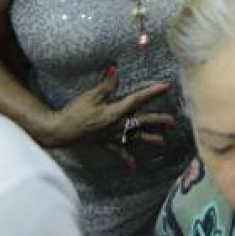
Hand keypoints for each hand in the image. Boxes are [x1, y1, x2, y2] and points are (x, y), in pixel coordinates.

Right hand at [42, 66, 175, 159]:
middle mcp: (117, 125)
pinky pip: (118, 152)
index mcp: (115, 112)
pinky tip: (133, 167)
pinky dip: (126, 158)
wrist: (61, 131)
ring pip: (134, 137)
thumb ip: (106, 84)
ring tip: (163, 142)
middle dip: (158, 121)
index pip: (137, 100)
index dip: (152, 93)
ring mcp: (112, 135)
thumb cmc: (75, 112)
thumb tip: (115, 69)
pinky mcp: (104, 142)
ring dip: (149, 139)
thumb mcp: (91, 96)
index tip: (166, 88)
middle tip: (173, 122)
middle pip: (141, 121)